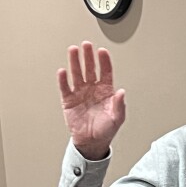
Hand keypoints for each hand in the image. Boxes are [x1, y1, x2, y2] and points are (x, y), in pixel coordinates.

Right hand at [57, 41, 125, 159]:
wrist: (92, 142)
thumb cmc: (106, 130)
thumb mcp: (118, 118)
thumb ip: (119, 104)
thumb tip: (122, 92)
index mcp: (106, 92)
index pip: (105, 72)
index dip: (104, 62)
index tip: (102, 51)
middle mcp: (92, 89)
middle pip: (90, 69)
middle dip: (88, 56)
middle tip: (87, 44)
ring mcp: (80, 93)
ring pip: (77, 74)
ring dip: (75, 62)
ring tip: (73, 50)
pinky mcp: (69, 100)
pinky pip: (65, 87)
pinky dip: (63, 79)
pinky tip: (63, 71)